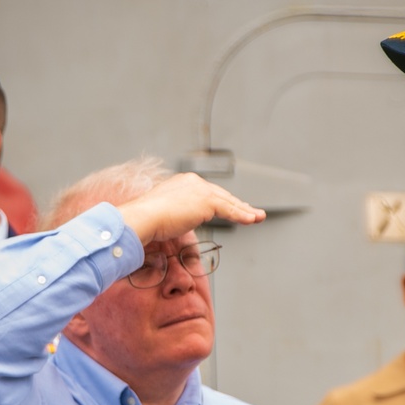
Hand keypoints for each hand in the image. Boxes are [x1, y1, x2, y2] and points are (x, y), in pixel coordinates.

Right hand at [119, 173, 264, 246]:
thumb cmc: (149, 219)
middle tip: (252, 212)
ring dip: (246, 211)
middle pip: (222, 195)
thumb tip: (178, 222)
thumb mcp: (166, 213)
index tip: (232, 207)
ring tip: (258, 217)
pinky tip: (252, 220)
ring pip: (229, 202)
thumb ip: (177, 213)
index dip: (223, 201)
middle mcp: (194, 182)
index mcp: (184, 182)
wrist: (145, 217)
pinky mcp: (207, 202)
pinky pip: (230, 210)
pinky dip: (243, 216)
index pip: (209, 192)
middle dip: (239, 205)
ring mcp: (201, 190)